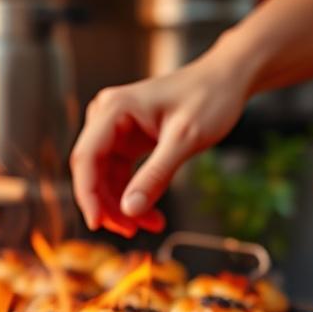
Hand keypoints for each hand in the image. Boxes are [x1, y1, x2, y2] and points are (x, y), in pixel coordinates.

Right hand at [69, 48, 252, 236]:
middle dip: (109, 205)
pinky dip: (134, 195)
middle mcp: (108, 116)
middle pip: (92, 170)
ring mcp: (117, 128)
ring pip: (106, 177)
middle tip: (132, 231)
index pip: (86, 157)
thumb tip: (130, 210)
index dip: (87, 194)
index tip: (97, 224)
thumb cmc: (209, 98)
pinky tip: (151, 213)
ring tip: (151, 225)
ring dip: (123, 205)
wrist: (226, 80)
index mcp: (114, 109)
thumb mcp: (185, 140)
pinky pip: (121, 174)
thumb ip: (156, 175)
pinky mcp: (129, 139)